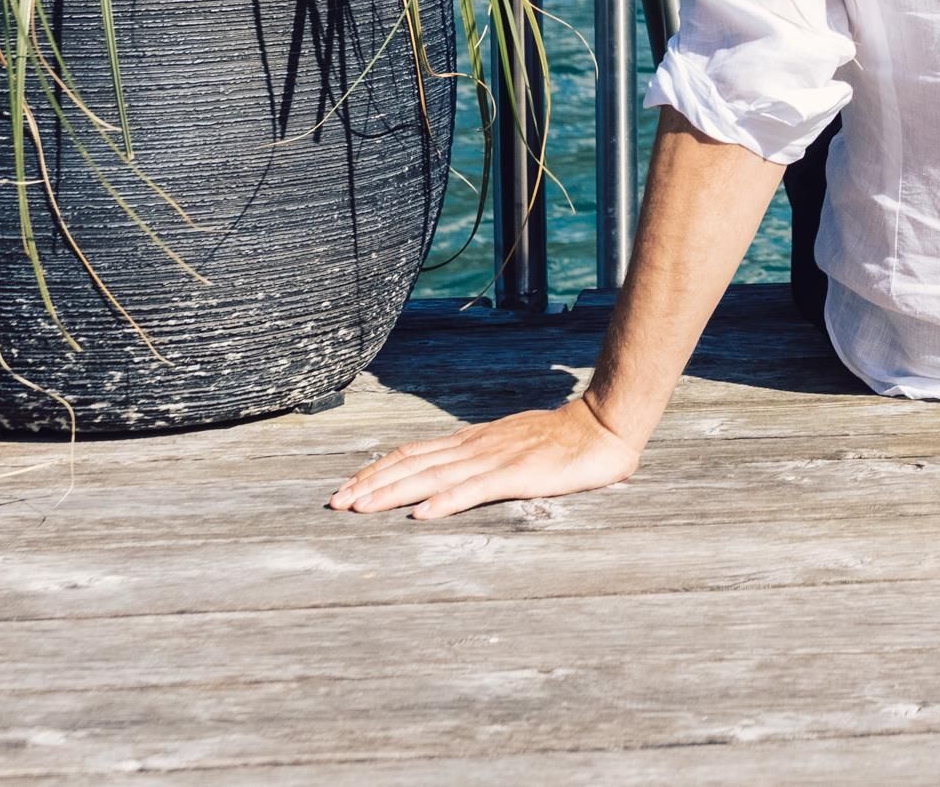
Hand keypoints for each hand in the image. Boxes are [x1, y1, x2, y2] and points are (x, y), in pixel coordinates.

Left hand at [328, 397, 644, 519]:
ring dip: (394, 492)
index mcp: (471, 443)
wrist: (604, 425)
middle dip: (371, 484)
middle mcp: (475, 448)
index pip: (412, 454)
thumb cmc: (560, 441)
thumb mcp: (509, 446)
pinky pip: (477, 489)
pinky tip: (423, 515)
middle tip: (335, 504)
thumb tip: (442, 479)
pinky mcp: (519, 474)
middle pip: (412, 465)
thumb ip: (478, 460)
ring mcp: (496, 459)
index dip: (377, 471)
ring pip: (434, 477)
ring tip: (361, 508)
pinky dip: (447, 502)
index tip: (346, 489)